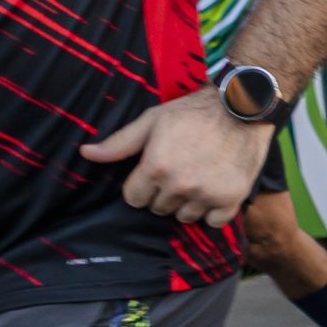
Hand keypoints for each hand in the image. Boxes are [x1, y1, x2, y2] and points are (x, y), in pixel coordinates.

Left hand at [80, 89, 271, 228]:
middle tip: (179, 170)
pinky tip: (214, 191)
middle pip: (159, 208)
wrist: (241, 105)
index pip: (134, 199)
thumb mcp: (151, 120)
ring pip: (185, 216)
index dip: (141, 185)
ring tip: (198, 179)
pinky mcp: (231, 198)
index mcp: (156, 167)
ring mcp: (207, 194)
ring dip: (188, 203)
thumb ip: (119, 143)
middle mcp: (180, 185)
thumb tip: (86, 153)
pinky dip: (213, 211)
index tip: (155, 172)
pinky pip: (213, 221)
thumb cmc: (192, 111)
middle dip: (164, 193)